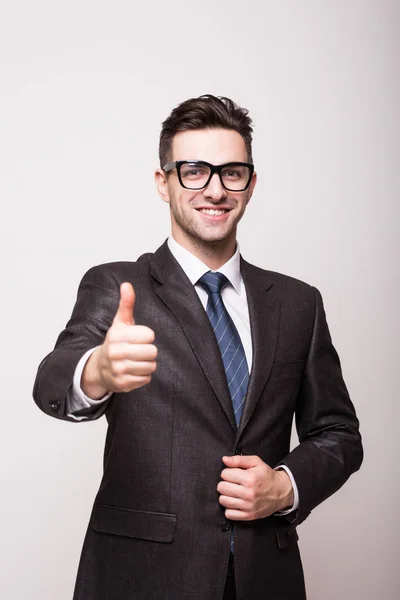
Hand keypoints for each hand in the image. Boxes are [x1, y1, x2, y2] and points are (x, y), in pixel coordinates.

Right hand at [82, 282, 156, 396]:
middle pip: (152, 352)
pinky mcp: (123, 384)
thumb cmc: (115, 342)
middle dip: (149, 351)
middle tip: (138, 351)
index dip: (147, 336)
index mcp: (116, 336)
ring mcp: (118, 370)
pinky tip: (133, 371)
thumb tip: (127, 285)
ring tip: (136, 361)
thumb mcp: (119, 323)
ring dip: (147, 364)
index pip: (149, 335)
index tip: (138, 337)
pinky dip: (143, 376)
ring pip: (151, 366)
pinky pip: (146, 379)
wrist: (99, 368)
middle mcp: (116, 353)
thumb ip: (126, 304)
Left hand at [217, 455, 293, 520]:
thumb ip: (239, 459)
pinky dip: (230, 508)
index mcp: (249, 478)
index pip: (224, 474)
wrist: (281, 491)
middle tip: (232, 483)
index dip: (227, 472)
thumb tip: (225, 460)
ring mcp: (248, 506)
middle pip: (221, 487)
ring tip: (233, 492)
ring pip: (223, 500)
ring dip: (226, 495)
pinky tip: (235, 502)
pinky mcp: (249, 515)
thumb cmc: (267, 476)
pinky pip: (229, 514)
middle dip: (225, 483)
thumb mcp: (256, 462)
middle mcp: (248, 493)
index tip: (233, 474)